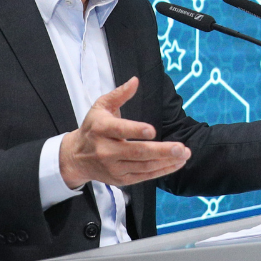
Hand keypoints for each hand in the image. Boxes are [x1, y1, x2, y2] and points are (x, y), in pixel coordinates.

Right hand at [58, 77, 190, 188]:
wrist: (76, 157)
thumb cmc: (93, 128)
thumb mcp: (101, 107)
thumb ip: (119, 94)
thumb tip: (135, 81)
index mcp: (101, 129)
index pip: (120, 130)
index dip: (136, 131)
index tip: (152, 130)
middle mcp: (106, 150)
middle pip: (137, 152)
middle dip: (161, 150)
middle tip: (180, 148)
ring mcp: (114, 167)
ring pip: (143, 166)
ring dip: (166, 161)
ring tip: (184, 154)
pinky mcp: (121, 179)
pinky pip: (144, 176)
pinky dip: (162, 171)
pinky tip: (176, 164)